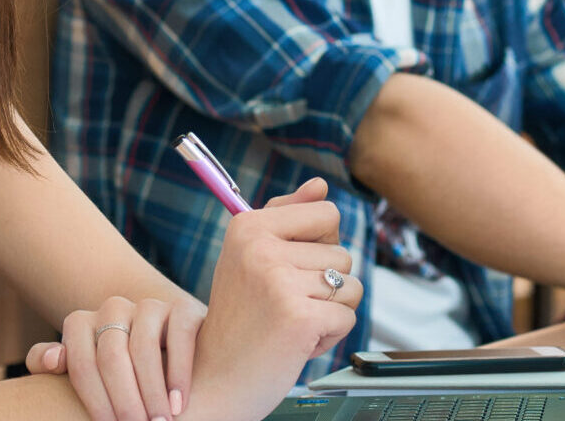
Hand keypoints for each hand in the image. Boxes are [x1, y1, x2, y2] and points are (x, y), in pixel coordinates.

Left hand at [25, 292, 205, 420]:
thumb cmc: (115, 372)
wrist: (167, 350)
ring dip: (152, 392)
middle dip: (124, 400)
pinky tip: (178, 402)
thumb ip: (55, 364)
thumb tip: (54, 359)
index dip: (95, 400)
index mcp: (81, 323)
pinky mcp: (182, 309)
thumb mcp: (85, 369)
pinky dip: (178, 373)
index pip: (81, 364)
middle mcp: (113, 308)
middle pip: (112, 357)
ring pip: (144, 348)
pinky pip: (180, 337)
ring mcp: (149, 306)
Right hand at [184, 178, 360, 420]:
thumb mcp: (253, 258)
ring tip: (290, 323)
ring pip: (350, 284)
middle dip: (325, 285)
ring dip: (329, 310)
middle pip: (342, 252)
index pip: (326, 212)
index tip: (288, 269)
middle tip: (284, 306)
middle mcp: (260, 248)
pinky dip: (329, 336)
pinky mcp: (298, 316)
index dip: (320, 245)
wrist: (214, 379)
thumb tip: (320, 184)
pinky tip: (296, 342)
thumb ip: (288, 217)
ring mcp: (278, 282)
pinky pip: (347, 316)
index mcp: (247, 226)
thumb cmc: (240, 319)